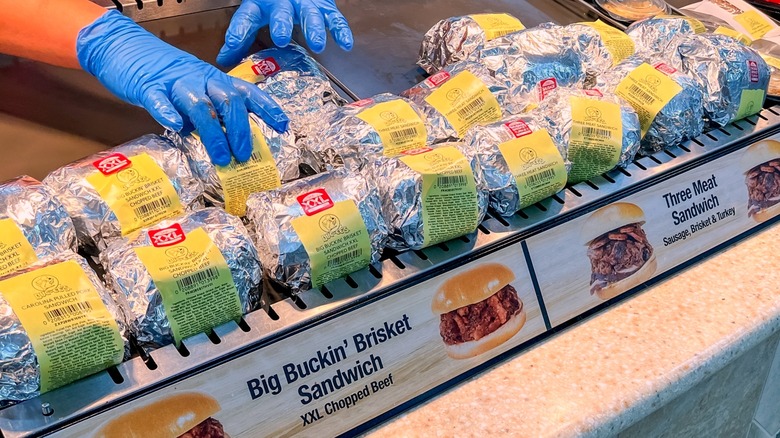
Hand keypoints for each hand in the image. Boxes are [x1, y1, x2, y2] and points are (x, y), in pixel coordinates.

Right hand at [77, 11, 288, 165]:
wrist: (123, 48)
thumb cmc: (162, 74)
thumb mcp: (195, 88)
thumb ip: (210, 111)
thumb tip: (230, 141)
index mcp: (213, 78)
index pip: (247, 92)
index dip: (266, 108)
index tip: (283, 125)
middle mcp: (199, 78)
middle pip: (228, 100)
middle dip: (240, 129)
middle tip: (244, 155)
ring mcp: (174, 82)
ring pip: (200, 104)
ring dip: (213, 132)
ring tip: (220, 157)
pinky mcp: (147, 87)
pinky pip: (159, 99)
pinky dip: (168, 112)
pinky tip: (176, 126)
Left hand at [216, 0, 352, 65]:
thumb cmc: (273, 1)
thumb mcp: (254, 13)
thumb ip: (240, 35)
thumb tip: (224, 60)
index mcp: (260, 4)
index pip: (246, 17)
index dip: (238, 32)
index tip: (232, 49)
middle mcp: (283, 2)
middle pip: (281, 12)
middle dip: (282, 24)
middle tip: (281, 39)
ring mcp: (305, 3)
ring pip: (310, 13)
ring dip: (313, 28)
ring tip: (317, 45)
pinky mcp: (324, 6)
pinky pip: (334, 18)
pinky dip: (340, 30)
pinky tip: (344, 44)